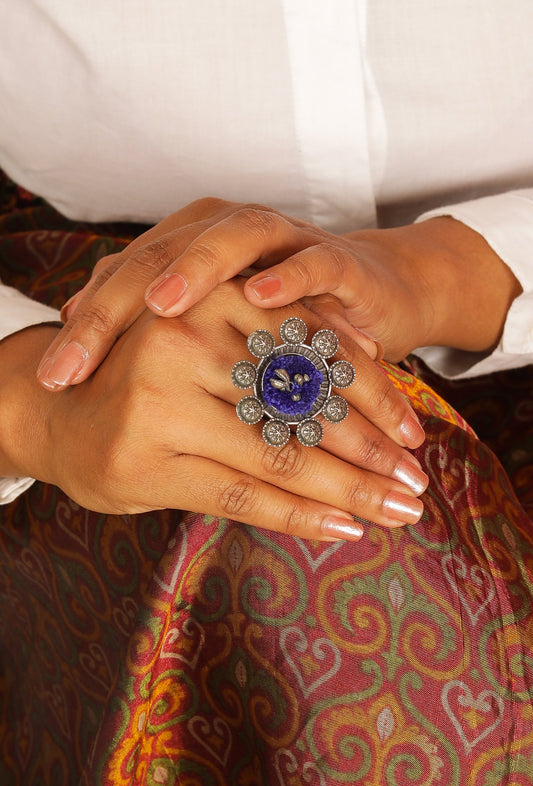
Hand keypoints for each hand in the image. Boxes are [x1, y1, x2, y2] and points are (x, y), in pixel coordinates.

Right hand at [2, 281, 426, 540]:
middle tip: (415, 479)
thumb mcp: (211, 335)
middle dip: (372, 448)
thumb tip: (373, 363)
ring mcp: (161, 403)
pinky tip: (343, 527)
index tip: (413, 431)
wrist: (54, 408)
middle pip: (305, 403)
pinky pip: (242, 495)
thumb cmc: (149, 375)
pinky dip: (300, 515)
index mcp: (210, 299)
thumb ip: (277, 342)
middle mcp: (183, 340)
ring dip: (350, 489)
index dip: (374, 393)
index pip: (315, 349)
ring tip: (397, 509)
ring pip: (281, 453)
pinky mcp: (146, 462)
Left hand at [37, 198, 520, 390]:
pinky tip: (260, 295)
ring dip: (197, 270)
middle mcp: (228, 236)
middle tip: (82, 359)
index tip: (56, 380)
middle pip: (160, 258)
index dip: (87, 330)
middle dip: (118, 310)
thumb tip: (76, 349)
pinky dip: (289, 276)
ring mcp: (284, 241)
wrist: (372, 296)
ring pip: (232, 242)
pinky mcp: (338, 259)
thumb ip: (152, 335)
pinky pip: (314, 262)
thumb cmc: (283, 326)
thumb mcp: (216, 336)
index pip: (123, 281)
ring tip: (161, 304)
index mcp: (190, 251)